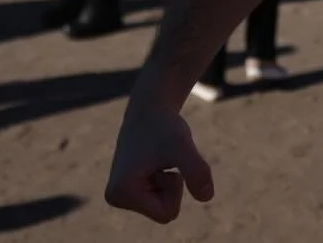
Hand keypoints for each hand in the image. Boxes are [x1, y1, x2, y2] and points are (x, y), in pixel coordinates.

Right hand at [105, 105, 213, 223]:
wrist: (151, 107)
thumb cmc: (165, 126)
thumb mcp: (183, 147)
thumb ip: (196, 170)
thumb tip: (206, 197)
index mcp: (121, 193)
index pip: (167, 214)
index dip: (176, 188)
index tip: (165, 163)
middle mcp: (115, 197)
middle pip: (164, 212)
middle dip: (172, 186)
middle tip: (161, 160)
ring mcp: (119, 194)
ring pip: (162, 206)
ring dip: (168, 181)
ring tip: (156, 158)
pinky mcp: (126, 188)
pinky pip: (159, 198)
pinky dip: (164, 179)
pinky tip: (153, 160)